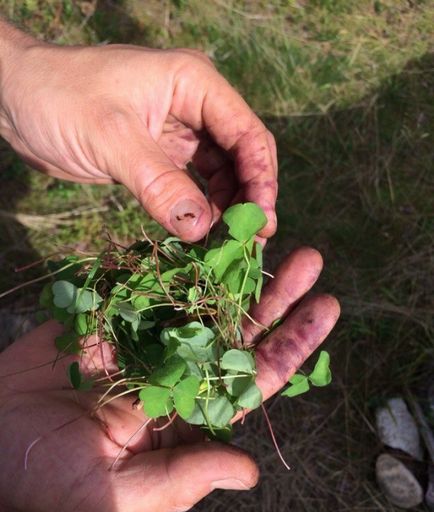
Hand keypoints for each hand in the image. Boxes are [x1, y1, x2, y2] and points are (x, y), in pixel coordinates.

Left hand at [0, 32, 276, 241]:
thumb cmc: (58, 98)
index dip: (261, 179)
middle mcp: (194, 108)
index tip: (262, 221)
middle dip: (249, 199)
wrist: (14, 100)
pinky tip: (202, 238)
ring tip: (229, 248)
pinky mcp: (161, 159)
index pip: (246, 133)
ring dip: (227, 211)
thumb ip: (159, 183)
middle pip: (240, 157)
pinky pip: (192, 188)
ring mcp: (179, 135)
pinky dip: (200, 213)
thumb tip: (202, 229)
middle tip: (252, 244)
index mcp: (193, 84)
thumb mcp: (111, 139)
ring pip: (220, 177)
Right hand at [0, 248, 337, 511]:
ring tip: (265, 233)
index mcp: (191, 413)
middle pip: (237, 331)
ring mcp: (147, 339)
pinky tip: (205, 233)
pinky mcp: (114, 316)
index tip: (324, 310)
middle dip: (275, 298)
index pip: (253, 378)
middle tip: (309, 260)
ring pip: (201, 300)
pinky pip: (150, 285)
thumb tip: (248, 472)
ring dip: (235, 271)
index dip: (291, 346)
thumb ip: (183, 480)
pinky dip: (176, 260)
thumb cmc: (54, 478)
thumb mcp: (120, 494)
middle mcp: (179, 371)